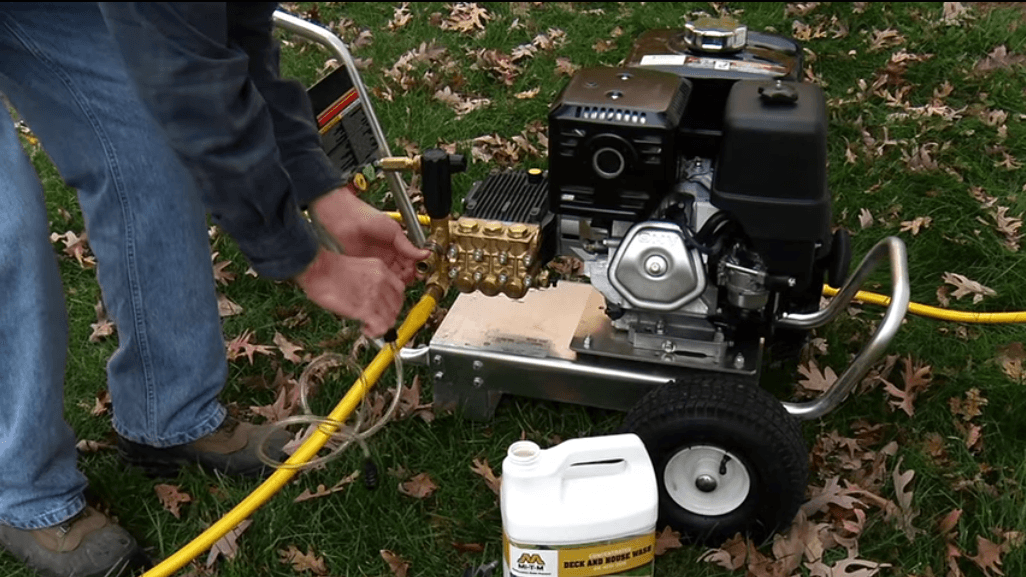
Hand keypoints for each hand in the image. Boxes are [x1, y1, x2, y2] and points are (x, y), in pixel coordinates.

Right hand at [294, 248, 406, 337]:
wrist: (318, 269)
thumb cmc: (328, 269)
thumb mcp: (358, 268)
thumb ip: (369, 281)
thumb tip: (369, 297)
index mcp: (381, 270)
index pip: (399, 290)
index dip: (392, 302)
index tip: (383, 307)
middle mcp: (382, 282)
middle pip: (397, 306)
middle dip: (387, 315)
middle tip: (374, 318)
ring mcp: (376, 296)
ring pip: (391, 318)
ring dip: (381, 326)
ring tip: (367, 325)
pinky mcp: (366, 309)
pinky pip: (382, 327)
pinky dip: (376, 333)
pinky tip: (366, 329)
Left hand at [311, 186, 429, 283]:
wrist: (341, 217)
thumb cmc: (364, 216)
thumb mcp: (392, 229)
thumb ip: (407, 244)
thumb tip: (424, 254)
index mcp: (395, 243)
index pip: (410, 260)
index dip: (415, 267)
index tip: (418, 272)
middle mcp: (386, 253)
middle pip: (401, 270)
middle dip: (406, 276)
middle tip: (408, 279)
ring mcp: (374, 260)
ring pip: (389, 276)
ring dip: (395, 281)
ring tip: (398, 283)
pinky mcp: (362, 266)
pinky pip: (374, 277)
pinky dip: (381, 282)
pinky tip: (385, 283)